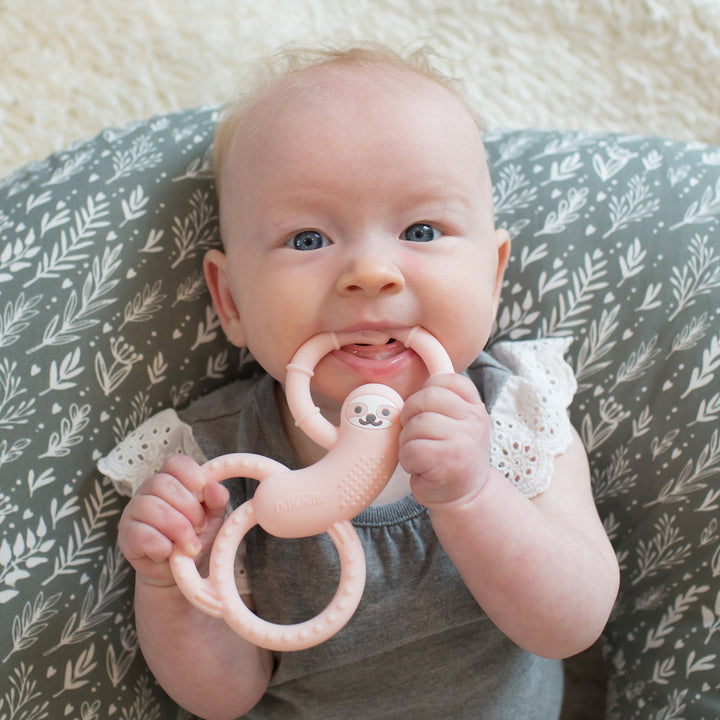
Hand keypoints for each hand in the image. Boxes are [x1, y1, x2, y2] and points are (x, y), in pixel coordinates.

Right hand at [117, 454, 229, 585]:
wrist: (179, 573)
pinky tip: (170, 552)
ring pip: (152, 507)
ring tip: (189, 544)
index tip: (203, 496)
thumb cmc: (196, 537)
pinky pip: (143, 534)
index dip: (192, 476)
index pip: (176, 463)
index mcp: (171, 479)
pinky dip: (163, 546)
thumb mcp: (213, 517)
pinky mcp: (126, 536)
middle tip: (200, 527)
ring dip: (178, 528)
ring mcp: (133, 511)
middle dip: (189, 508)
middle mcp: (148, 490)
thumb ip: (217, 500)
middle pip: (164, 483)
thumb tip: (213, 487)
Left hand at [398, 373, 491, 507]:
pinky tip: (420, 467)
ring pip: (416, 424)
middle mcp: (474, 419)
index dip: (425, 392)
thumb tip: (406, 377)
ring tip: (420, 453)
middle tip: (417, 434)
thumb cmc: (451, 455)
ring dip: (408, 441)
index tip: (426, 411)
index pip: (445, 379)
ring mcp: (463, 440)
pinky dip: (408, 460)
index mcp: (474, 406)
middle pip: (425, 398)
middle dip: (410, 415)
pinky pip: (412, 449)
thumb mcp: (456, 422)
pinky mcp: (448, 462)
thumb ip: (440, 401)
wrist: (467, 496)